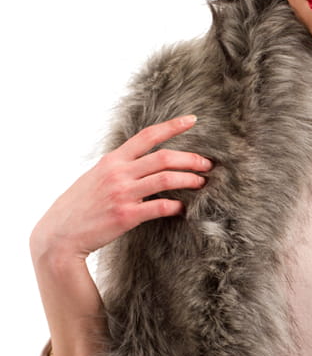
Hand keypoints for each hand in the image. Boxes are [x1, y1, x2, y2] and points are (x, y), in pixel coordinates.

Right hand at [30, 115, 213, 261]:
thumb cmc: (79, 207)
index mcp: (112, 160)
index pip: (147, 136)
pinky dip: (176, 206)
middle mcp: (119, 173)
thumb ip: (117, 168)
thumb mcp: (95, 177)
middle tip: (207, 164)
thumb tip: (138, 162)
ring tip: (202, 183)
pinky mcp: (127, 215)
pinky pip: (160, 207)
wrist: (60, 234)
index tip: (192, 120)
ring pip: (166, 179)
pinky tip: (183, 208)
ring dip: (189, 180)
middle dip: (191, 159)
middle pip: (164, 158)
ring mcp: (123, 194)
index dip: (172, 126)